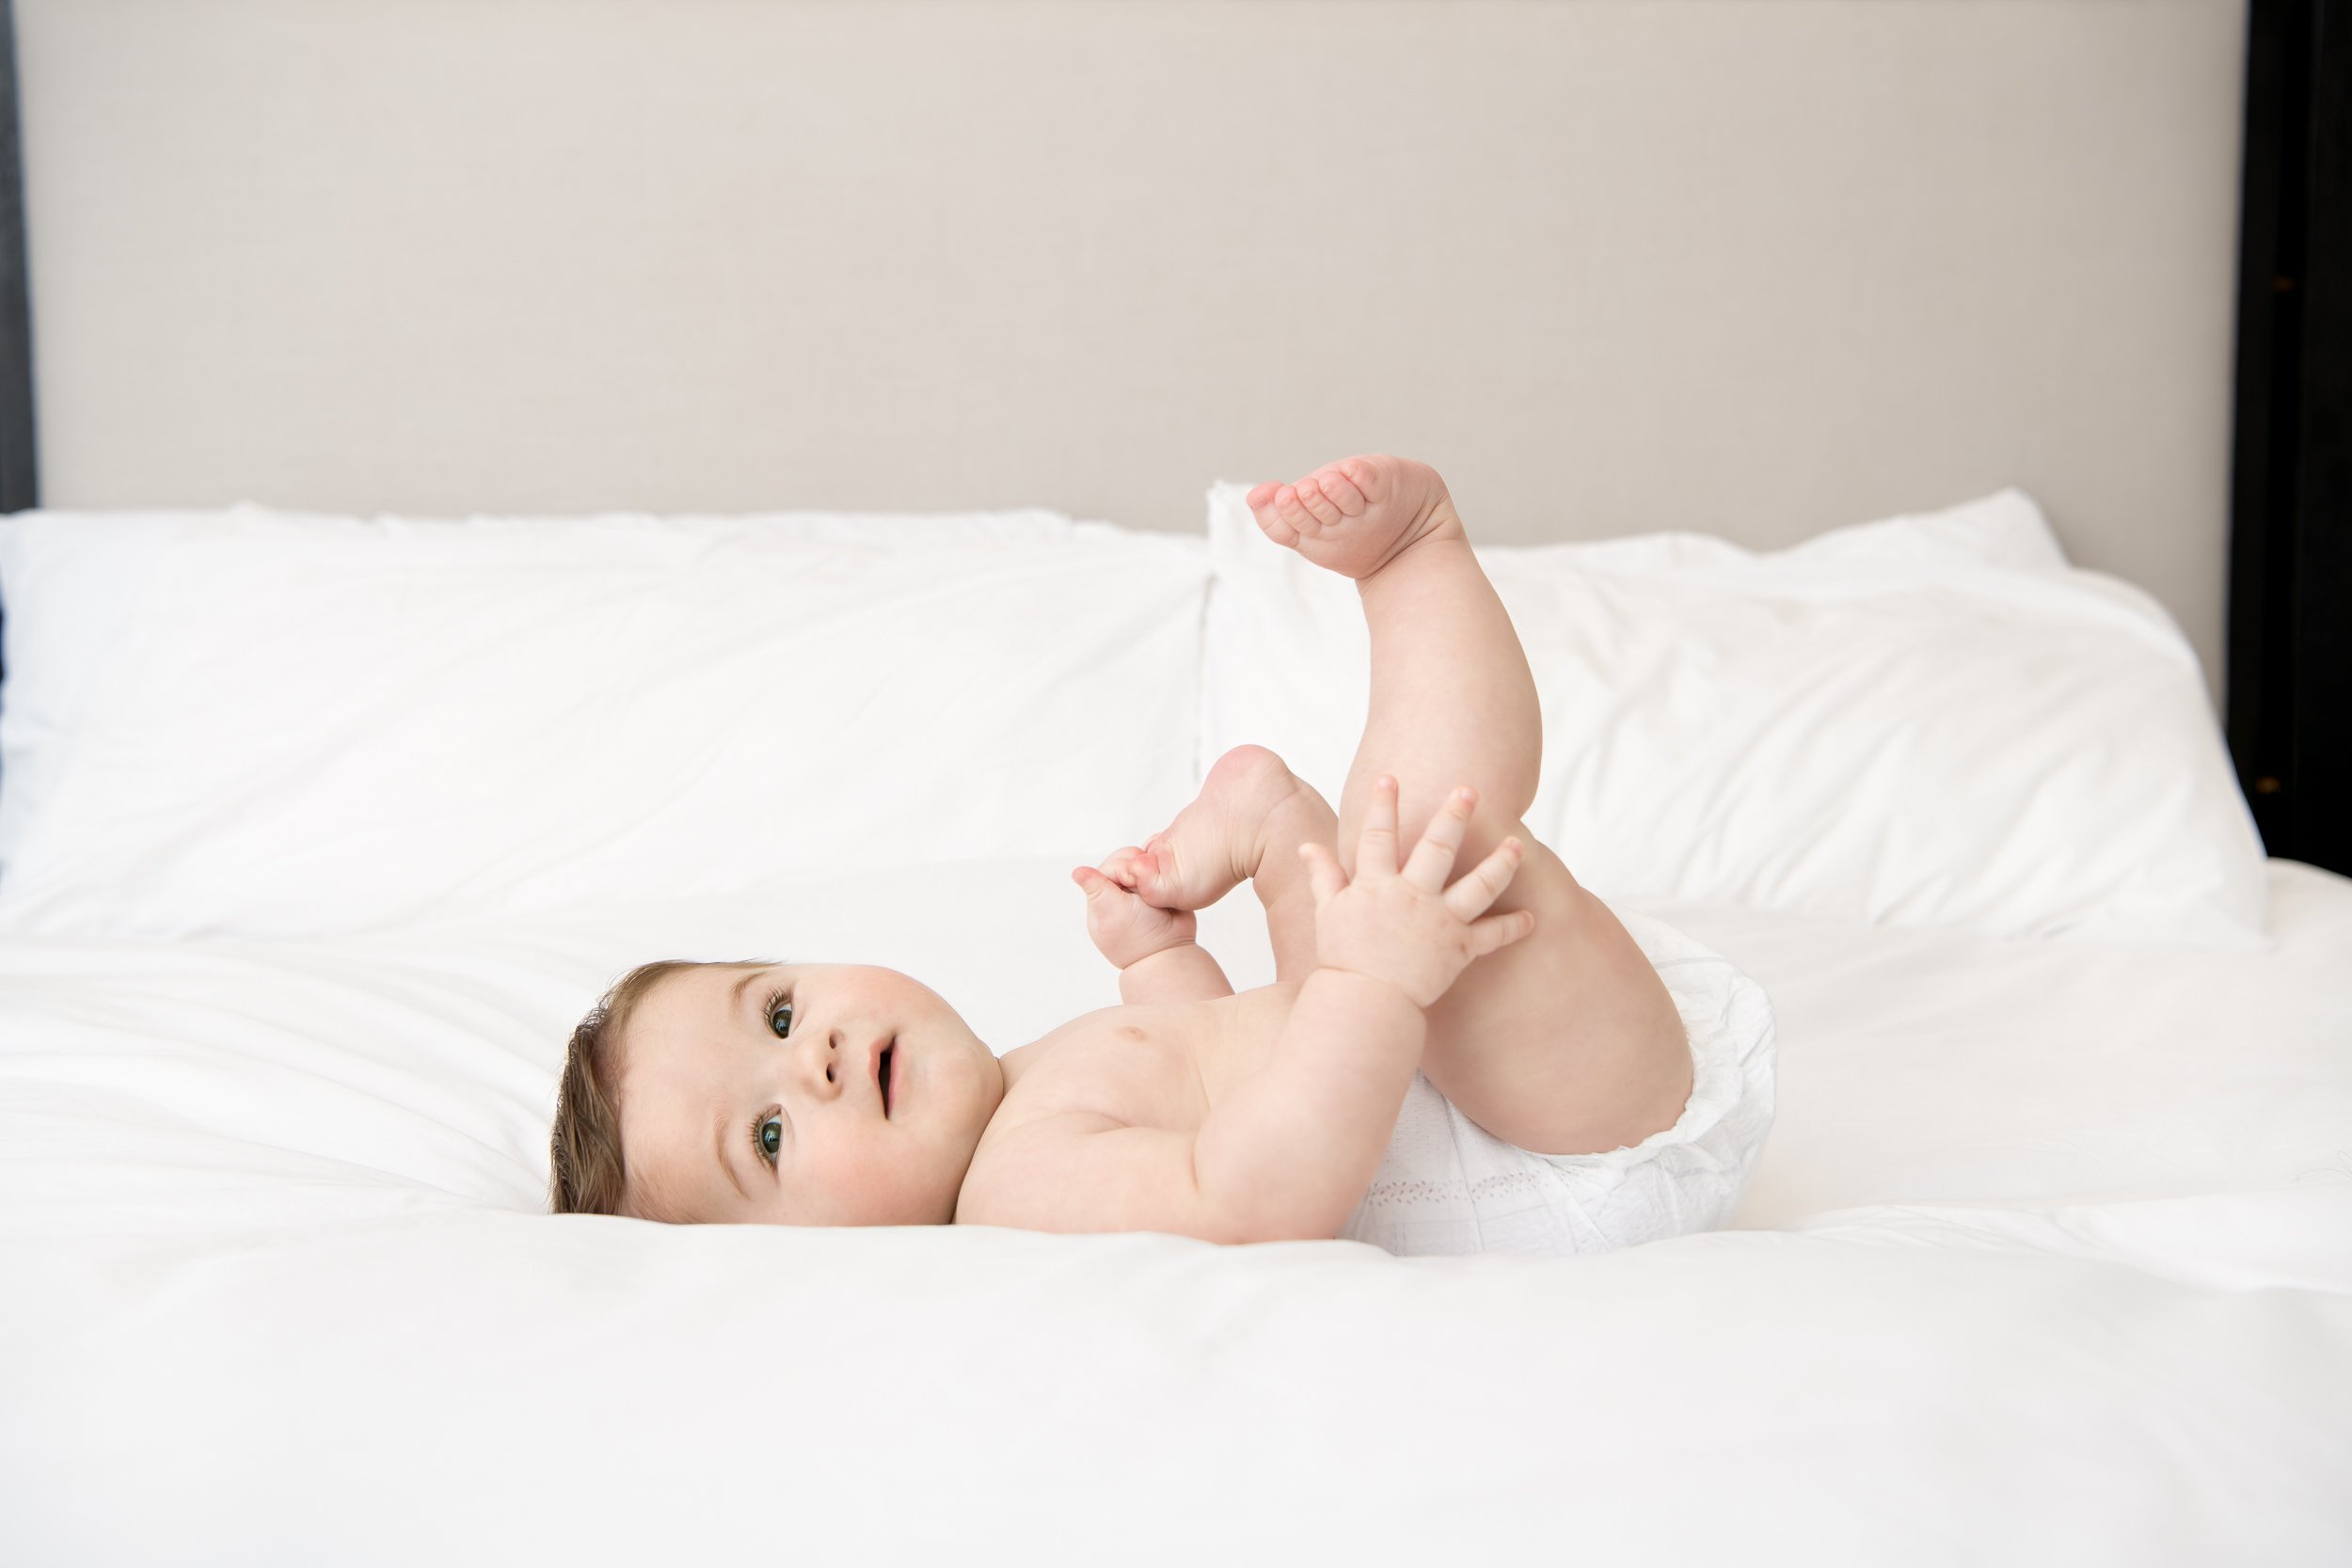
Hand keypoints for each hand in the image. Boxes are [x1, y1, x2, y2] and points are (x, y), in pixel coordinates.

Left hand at [1073, 846, 1198, 969]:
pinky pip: (1161, 874)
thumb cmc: (1138, 938)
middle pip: (1130, 860)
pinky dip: (1163, 877)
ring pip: (1148, 865)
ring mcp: (1141, 892)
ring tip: (1156, 896)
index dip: (1123, 868)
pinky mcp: (1160, 893)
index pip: (1111, 864)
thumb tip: (1077, 872)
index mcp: (1102, 895)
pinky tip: (1164, 891)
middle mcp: (1120, 892)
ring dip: (1154, 874)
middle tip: (1146, 894)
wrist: (1169, 954)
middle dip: (1141, 871)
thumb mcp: (1111, 911)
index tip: (1132, 883)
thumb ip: (1096, 888)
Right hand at [1296, 777, 1535, 1008]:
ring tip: (1518, 842)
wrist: (1366, 1003)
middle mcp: (1412, 897)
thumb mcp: (1327, 912)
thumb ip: (1323, 875)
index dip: (1382, 804)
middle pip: (1438, 848)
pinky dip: (1513, 928)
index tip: (1390, 777)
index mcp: (1377, 885)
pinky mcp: (1459, 950)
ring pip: (1478, 885)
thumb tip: (1307, 846)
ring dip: (1501, 862)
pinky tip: (1531, 918)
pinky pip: (1492, 936)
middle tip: (1470, 790)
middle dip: (1454, 816)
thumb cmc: (1342, 958)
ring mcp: (1439, 922)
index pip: (1377, 835)